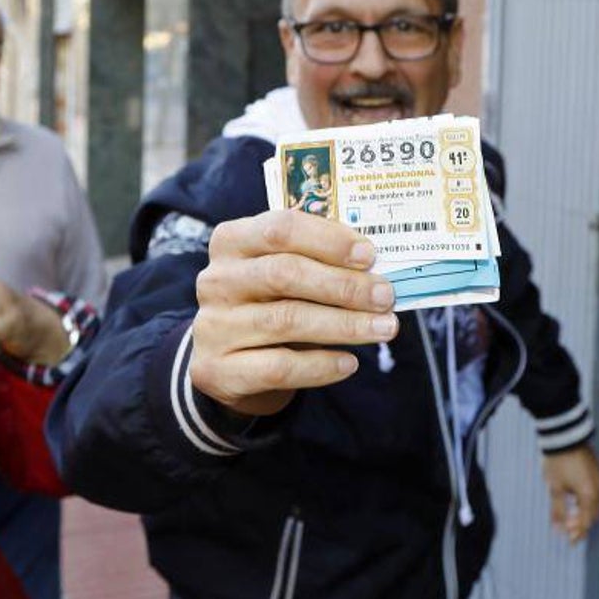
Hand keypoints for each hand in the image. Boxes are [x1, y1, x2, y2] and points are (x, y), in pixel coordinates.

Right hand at [190, 210, 397, 417]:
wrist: (228, 362)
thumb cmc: (268, 303)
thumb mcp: (283, 271)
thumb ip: (317, 261)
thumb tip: (374, 266)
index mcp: (231, 241)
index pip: (279, 229)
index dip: (328, 240)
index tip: (370, 255)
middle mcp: (216, 280)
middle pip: (283, 273)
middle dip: (343, 284)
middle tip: (385, 296)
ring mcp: (214, 326)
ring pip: (286, 320)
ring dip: (344, 325)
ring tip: (383, 328)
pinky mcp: (219, 370)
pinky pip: (279, 367)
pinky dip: (320, 365)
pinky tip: (349, 362)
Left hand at [542, 443, 598, 544]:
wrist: (564, 436)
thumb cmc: (558, 461)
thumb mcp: (555, 487)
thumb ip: (558, 510)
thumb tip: (558, 529)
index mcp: (589, 495)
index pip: (586, 521)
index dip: (578, 533)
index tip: (569, 542)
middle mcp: (598, 489)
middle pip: (593, 514)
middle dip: (582, 525)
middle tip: (570, 533)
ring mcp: (598, 479)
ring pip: (594, 504)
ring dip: (584, 514)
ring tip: (571, 519)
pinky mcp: (595, 472)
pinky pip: (594, 493)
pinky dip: (586, 502)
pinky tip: (575, 501)